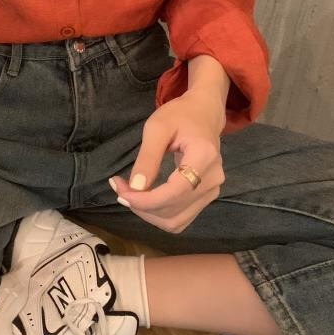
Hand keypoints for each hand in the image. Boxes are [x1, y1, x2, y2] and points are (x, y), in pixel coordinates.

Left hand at [110, 71, 226, 229]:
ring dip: (148, 214)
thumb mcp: (157, 127)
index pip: (175, 192)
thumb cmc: (180, 115)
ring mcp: (212, 191)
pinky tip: (145, 199)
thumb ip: (147, 157)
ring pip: (176, 221)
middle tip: (120, 187)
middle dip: (142, 206)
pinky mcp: (206, 197)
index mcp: (204, 157)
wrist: (204, 113)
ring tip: (130, 194)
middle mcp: (213, 179)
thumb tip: (136, 188)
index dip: (146, 200)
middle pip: (174, 211)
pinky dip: (158, 215)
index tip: (122, 192)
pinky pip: (180, 218)